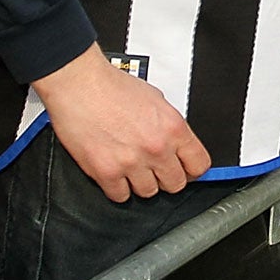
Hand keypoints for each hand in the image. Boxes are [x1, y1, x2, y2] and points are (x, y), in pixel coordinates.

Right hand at [33, 44, 211, 201]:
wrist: (79, 83)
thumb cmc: (112, 86)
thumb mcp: (156, 99)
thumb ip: (169, 126)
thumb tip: (177, 144)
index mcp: (173, 127)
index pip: (199, 165)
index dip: (192, 169)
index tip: (185, 170)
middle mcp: (156, 148)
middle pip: (176, 184)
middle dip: (166, 177)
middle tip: (155, 168)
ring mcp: (132, 162)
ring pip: (148, 193)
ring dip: (140, 182)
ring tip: (131, 166)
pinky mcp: (106, 172)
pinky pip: (120, 196)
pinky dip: (117, 187)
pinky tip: (114, 171)